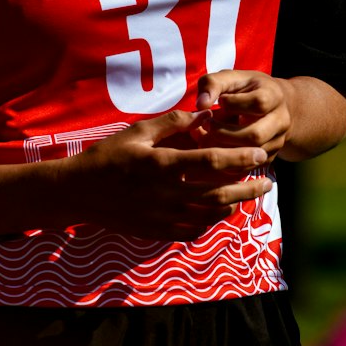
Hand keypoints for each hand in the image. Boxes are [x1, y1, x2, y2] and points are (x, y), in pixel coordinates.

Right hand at [74, 108, 271, 240]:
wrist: (77, 192)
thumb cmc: (107, 156)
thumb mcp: (137, 132)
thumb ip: (173, 122)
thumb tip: (205, 115)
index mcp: (162, 165)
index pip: (213, 162)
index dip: (241, 158)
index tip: (260, 155)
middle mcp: (166, 193)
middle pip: (220, 193)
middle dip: (249, 187)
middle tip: (268, 181)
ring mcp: (161, 216)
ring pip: (210, 215)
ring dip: (235, 206)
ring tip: (249, 196)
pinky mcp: (156, 231)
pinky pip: (192, 230)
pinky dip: (211, 223)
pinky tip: (220, 213)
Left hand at [192, 71, 293, 156]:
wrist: (273, 107)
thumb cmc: (246, 89)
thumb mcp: (233, 79)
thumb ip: (214, 84)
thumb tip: (201, 104)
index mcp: (274, 96)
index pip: (258, 103)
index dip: (234, 104)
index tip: (219, 102)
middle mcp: (281, 121)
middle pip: (256, 135)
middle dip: (226, 133)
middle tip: (207, 125)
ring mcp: (278, 142)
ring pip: (253, 155)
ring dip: (225, 150)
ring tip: (205, 139)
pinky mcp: (269, 157)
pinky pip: (249, 167)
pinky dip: (228, 163)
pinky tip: (213, 152)